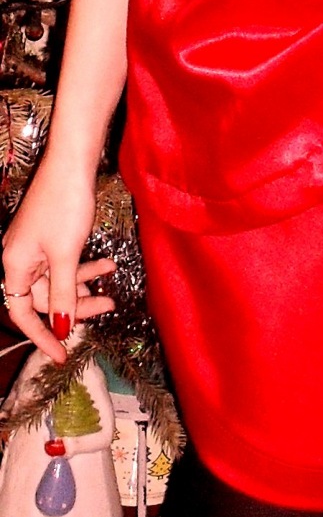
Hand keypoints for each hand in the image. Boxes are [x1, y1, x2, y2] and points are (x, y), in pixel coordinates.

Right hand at [2, 156, 114, 364]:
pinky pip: (65, 261)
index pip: (22, 313)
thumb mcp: (66, 255)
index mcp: (14, 264)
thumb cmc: (65, 206)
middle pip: (43, 297)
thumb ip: (63, 294)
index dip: (42, 336)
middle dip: (74, 306)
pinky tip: (108, 264)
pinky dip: (84, 266)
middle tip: (106, 308)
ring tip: (113, 288)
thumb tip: (62, 328)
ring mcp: (35, 246)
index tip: (63, 355)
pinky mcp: (51, 235)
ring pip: (58, 279)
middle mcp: (20, 257)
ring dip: (84, 285)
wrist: (72, 161)